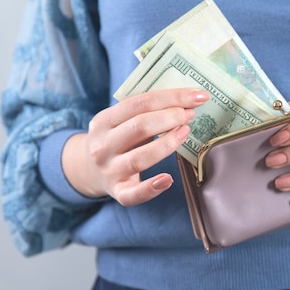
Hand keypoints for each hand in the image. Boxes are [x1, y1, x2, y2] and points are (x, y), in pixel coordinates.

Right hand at [63, 88, 209, 205]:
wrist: (91, 170)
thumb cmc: (117, 140)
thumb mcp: (120, 121)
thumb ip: (145, 111)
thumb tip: (185, 101)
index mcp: (103, 121)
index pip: (140, 103)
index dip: (172, 97)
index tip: (198, 96)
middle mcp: (102, 146)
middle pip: (140, 126)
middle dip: (171, 117)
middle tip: (190, 114)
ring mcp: (109, 170)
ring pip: (140, 158)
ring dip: (168, 144)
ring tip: (185, 132)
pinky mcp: (118, 192)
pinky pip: (135, 193)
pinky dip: (152, 188)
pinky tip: (168, 179)